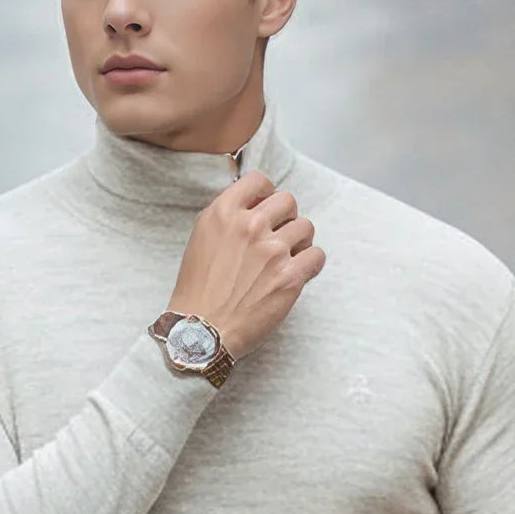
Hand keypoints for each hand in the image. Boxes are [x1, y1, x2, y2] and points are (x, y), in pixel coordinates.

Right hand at [167, 170, 324, 361]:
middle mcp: (249, 226)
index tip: (266, 209)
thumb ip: (227, 219)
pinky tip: (299, 272)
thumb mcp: (201, 239)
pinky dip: (311, 264)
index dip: (266, 194)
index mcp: (223, 214)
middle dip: (286, 218)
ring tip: (288, 257)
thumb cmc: (198, 291)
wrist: (200, 331)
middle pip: (287, 201)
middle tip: (279, 237)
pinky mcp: (289, 276)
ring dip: (300, 241)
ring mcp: (272, 251)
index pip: (259, 181)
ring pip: (306, 227)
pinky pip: (317, 255)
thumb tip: (255, 206)